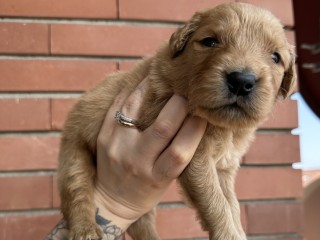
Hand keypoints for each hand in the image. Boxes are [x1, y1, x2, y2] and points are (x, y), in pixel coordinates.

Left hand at [94, 78, 206, 230]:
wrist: (110, 201)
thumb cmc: (146, 191)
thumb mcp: (167, 180)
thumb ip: (178, 153)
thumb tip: (194, 119)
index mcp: (157, 176)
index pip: (181, 150)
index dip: (196, 127)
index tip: (205, 111)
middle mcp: (136, 162)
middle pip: (161, 128)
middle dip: (179, 104)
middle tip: (189, 89)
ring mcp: (117, 147)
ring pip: (135, 109)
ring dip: (152, 88)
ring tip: (165, 74)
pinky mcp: (104, 136)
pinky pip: (118, 106)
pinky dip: (133, 91)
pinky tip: (144, 80)